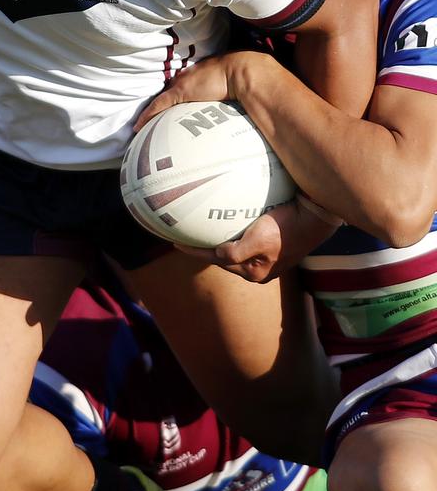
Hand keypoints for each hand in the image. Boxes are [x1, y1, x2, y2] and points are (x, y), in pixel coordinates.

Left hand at [134, 54, 241, 130]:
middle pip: (167, 93)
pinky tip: (139, 126)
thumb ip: (228, 94)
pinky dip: (148, 116)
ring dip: (150, 113)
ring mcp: (182, 85)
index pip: (179, 88)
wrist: (242, 70)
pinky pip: (158, 106)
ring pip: (160, 100)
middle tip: (148, 119)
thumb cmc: (242, 78)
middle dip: (157, 105)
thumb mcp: (232, 87)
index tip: (164, 110)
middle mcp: (187, 78)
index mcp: (198, 75)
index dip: (170, 99)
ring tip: (140, 125)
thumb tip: (236, 106)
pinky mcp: (180, 92)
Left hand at [174, 198, 337, 282]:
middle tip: (184, 236)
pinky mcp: (272, 246)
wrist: (315, 216)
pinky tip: (225, 225)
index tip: (174, 243)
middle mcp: (259, 270)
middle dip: (204, 247)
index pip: (215, 260)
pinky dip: (232, 235)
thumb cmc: (286, 227)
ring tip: (200, 232)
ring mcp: (266, 259)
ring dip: (218, 241)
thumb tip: (218, 253)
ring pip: (234, 250)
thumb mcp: (258, 240)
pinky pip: (245, 241)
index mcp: (254, 273)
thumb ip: (235, 252)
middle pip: (223, 257)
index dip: (194, 251)